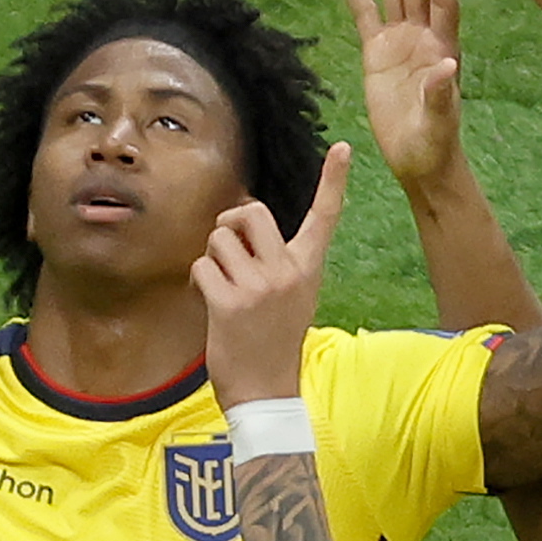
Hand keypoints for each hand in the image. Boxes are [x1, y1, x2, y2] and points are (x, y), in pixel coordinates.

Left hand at [191, 144, 351, 405]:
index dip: (334, 180)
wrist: (266, 393)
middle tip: (227, 243)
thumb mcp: (293, 299)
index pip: (325, 218)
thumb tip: (244, 223)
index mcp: (308, 269)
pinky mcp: (230, 302)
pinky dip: (198, 281)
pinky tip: (208, 301)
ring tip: (220, 284)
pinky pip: (201, 266)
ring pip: (219, 238)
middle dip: (230, 220)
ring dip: (210, 256)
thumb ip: (279, 263)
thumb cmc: (273, 343)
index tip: (343, 148)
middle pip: (252, 211)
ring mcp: (260, 286)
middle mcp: (287, 272)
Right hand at [331, 0, 462, 188]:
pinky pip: (363, 13)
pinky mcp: (377, 51)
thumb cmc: (434, 142)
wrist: (418, 158)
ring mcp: (400, 39)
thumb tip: (447, 66)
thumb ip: (441, 94)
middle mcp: (424, 34)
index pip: (442, 2)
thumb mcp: (439, 122)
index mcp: (444, 46)